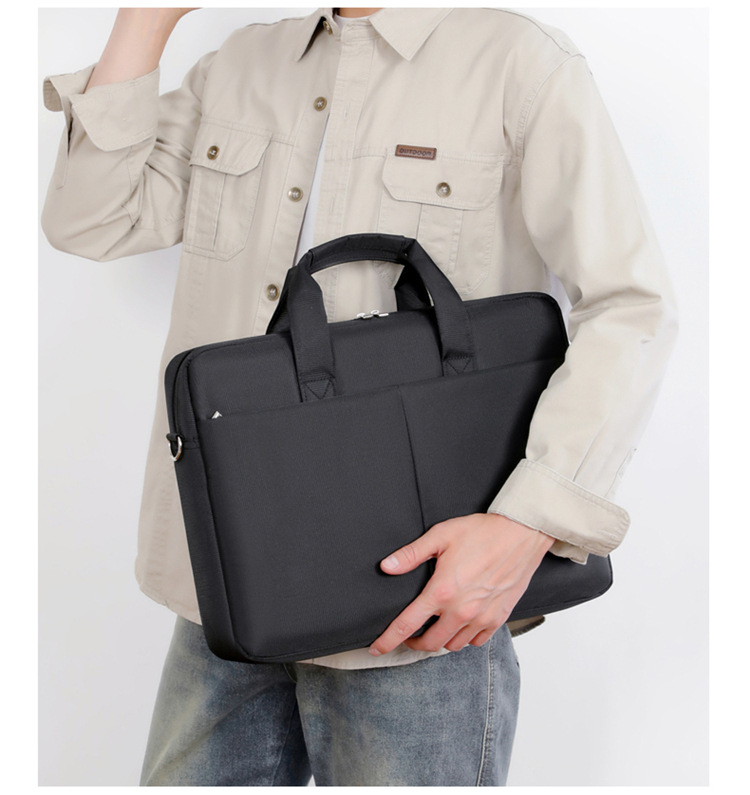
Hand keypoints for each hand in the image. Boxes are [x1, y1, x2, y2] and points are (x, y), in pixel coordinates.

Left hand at [369, 513, 554, 654]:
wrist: (521, 535)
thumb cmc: (482, 532)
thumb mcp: (440, 536)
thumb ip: (411, 554)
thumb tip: (387, 566)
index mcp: (442, 591)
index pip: (406, 625)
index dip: (387, 640)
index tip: (376, 648)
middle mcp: (461, 611)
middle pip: (429, 643)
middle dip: (413, 642)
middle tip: (408, 634)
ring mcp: (481, 617)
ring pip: (452, 645)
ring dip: (439, 641)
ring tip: (434, 627)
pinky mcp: (498, 618)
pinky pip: (475, 641)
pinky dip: (463, 638)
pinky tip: (459, 624)